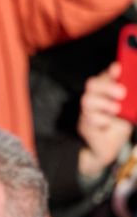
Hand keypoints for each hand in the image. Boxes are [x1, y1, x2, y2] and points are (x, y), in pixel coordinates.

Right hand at [78, 63, 133, 177]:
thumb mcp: (130, 109)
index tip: (118, 68)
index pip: (104, 76)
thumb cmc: (120, 125)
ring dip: (103, 103)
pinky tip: (107, 124)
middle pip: (92, 84)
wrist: (109, 147)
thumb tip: (131, 90)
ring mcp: (87, 112)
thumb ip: (131, 97)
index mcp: (105, 92)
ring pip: (87, 100)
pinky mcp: (85, 125)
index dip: (110, 72)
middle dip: (106, 86)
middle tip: (122, 93)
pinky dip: (101, 120)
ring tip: (116, 110)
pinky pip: (89, 119)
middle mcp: (94, 99)